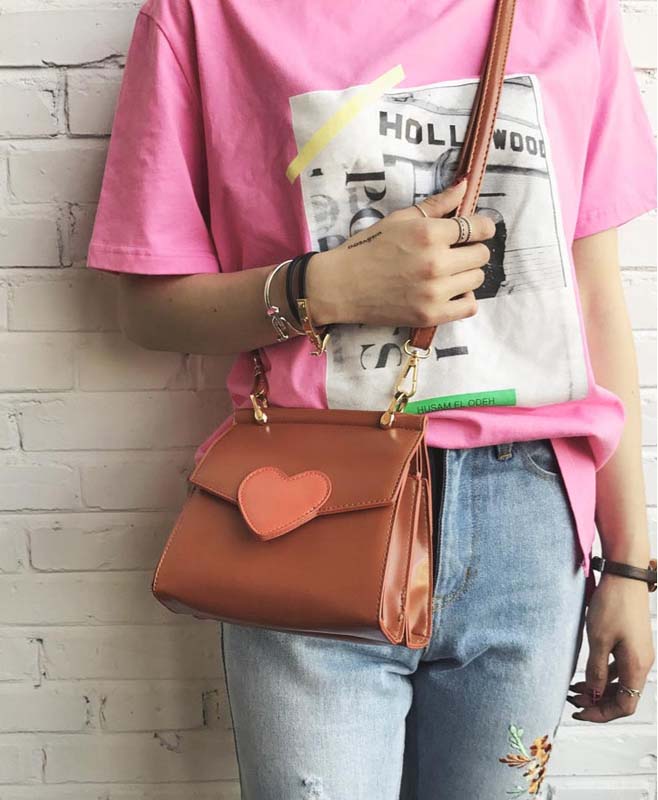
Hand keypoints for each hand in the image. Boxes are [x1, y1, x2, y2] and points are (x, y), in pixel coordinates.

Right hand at [306, 178, 496, 327]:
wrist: (340, 286)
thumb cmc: (367, 248)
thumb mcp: (399, 219)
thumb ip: (436, 204)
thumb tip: (464, 186)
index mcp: (429, 233)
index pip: (480, 228)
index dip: (481, 227)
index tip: (474, 231)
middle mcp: (436, 263)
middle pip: (481, 255)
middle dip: (471, 250)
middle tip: (454, 252)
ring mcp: (434, 292)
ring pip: (476, 280)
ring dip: (466, 274)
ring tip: (446, 273)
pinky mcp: (430, 315)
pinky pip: (468, 307)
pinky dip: (463, 299)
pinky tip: (448, 292)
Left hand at [567, 572, 654, 721]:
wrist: (624, 575)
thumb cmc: (612, 604)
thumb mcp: (598, 639)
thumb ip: (596, 670)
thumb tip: (594, 694)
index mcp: (636, 666)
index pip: (624, 706)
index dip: (602, 713)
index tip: (580, 712)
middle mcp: (642, 663)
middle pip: (623, 696)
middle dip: (598, 703)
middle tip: (573, 701)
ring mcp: (638, 652)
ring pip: (620, 682)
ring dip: (599, 689)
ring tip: (575, 689)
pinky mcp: (632, 642)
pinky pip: (619, 667)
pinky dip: (603, 674)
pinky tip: (587, 672)